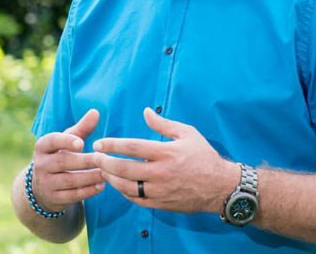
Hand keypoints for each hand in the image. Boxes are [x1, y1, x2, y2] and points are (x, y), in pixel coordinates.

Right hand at [31, 109, 104, 212]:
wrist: (41, 188)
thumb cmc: (59, 156)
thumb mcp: (65, 142)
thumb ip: (81, 129)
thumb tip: (96, 112)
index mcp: (43, 146)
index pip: (52, 141)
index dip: (66, 141)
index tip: (82, 143)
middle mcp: (41, 164)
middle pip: (63, 162)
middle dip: (84, 161)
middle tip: (102, 159)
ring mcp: (46, 183)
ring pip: (69, 180)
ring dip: (89, 177)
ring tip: (105, 173)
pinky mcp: (54, 199)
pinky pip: (72, 196)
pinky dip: (87, 191)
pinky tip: (101, 186)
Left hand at [92, 107, 238, 213]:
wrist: (221, 187)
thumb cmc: (203, 156)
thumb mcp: (187, 133)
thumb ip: (163, 124)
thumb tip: (145, 111)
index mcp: (166, 153)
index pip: (133, 147)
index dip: (112, 145)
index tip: (98, 143)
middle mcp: (161, 172)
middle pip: (125, 169)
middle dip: (106, 163)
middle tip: (94, 158)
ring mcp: (161, 190)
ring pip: (128, 187)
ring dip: (112, 179)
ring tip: (103, 170)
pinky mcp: (162, 203)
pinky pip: (137, 200)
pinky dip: (124, 193)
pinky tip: (119, 184)